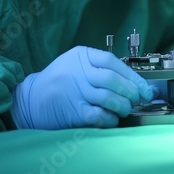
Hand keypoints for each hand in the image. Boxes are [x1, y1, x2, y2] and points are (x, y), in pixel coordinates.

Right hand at [11, 46, 152, 129]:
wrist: (30, 98)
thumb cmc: (59, 79)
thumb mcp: (75, 61)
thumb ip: (98, 65)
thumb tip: (130, 79)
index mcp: (82, 55)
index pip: (112, 61)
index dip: (131, 75)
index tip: (144, 86)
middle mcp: (79, 71)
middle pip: (112, 80)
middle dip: (131, 91)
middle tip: (139, 98)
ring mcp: (75, 91)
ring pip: (108, 97)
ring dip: (123, 105)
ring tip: (127, 109)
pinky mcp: (72, 111)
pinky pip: (98, 115)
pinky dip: (110, 118)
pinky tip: (113, 119)